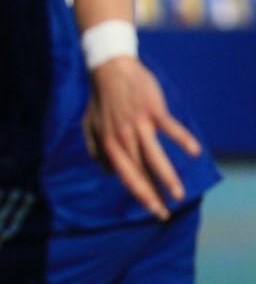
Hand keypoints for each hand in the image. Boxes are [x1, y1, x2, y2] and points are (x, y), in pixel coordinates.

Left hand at [84, 57, 201, 219]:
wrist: (108, 69)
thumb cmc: (101, 100)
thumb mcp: (89, 128)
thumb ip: (97, 152)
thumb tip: (108, 174)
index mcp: (108, 145)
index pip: (126, 177)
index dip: (140, 195)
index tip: (154, 211)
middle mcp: (122, 138)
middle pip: (139, 172)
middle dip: (152, 195)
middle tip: (164, 214)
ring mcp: (138, 124)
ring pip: (153, 156)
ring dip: (167, 176)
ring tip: (179, 193)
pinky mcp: (152, 110)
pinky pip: (169, 127)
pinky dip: (181, 139)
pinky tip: (194, 152)